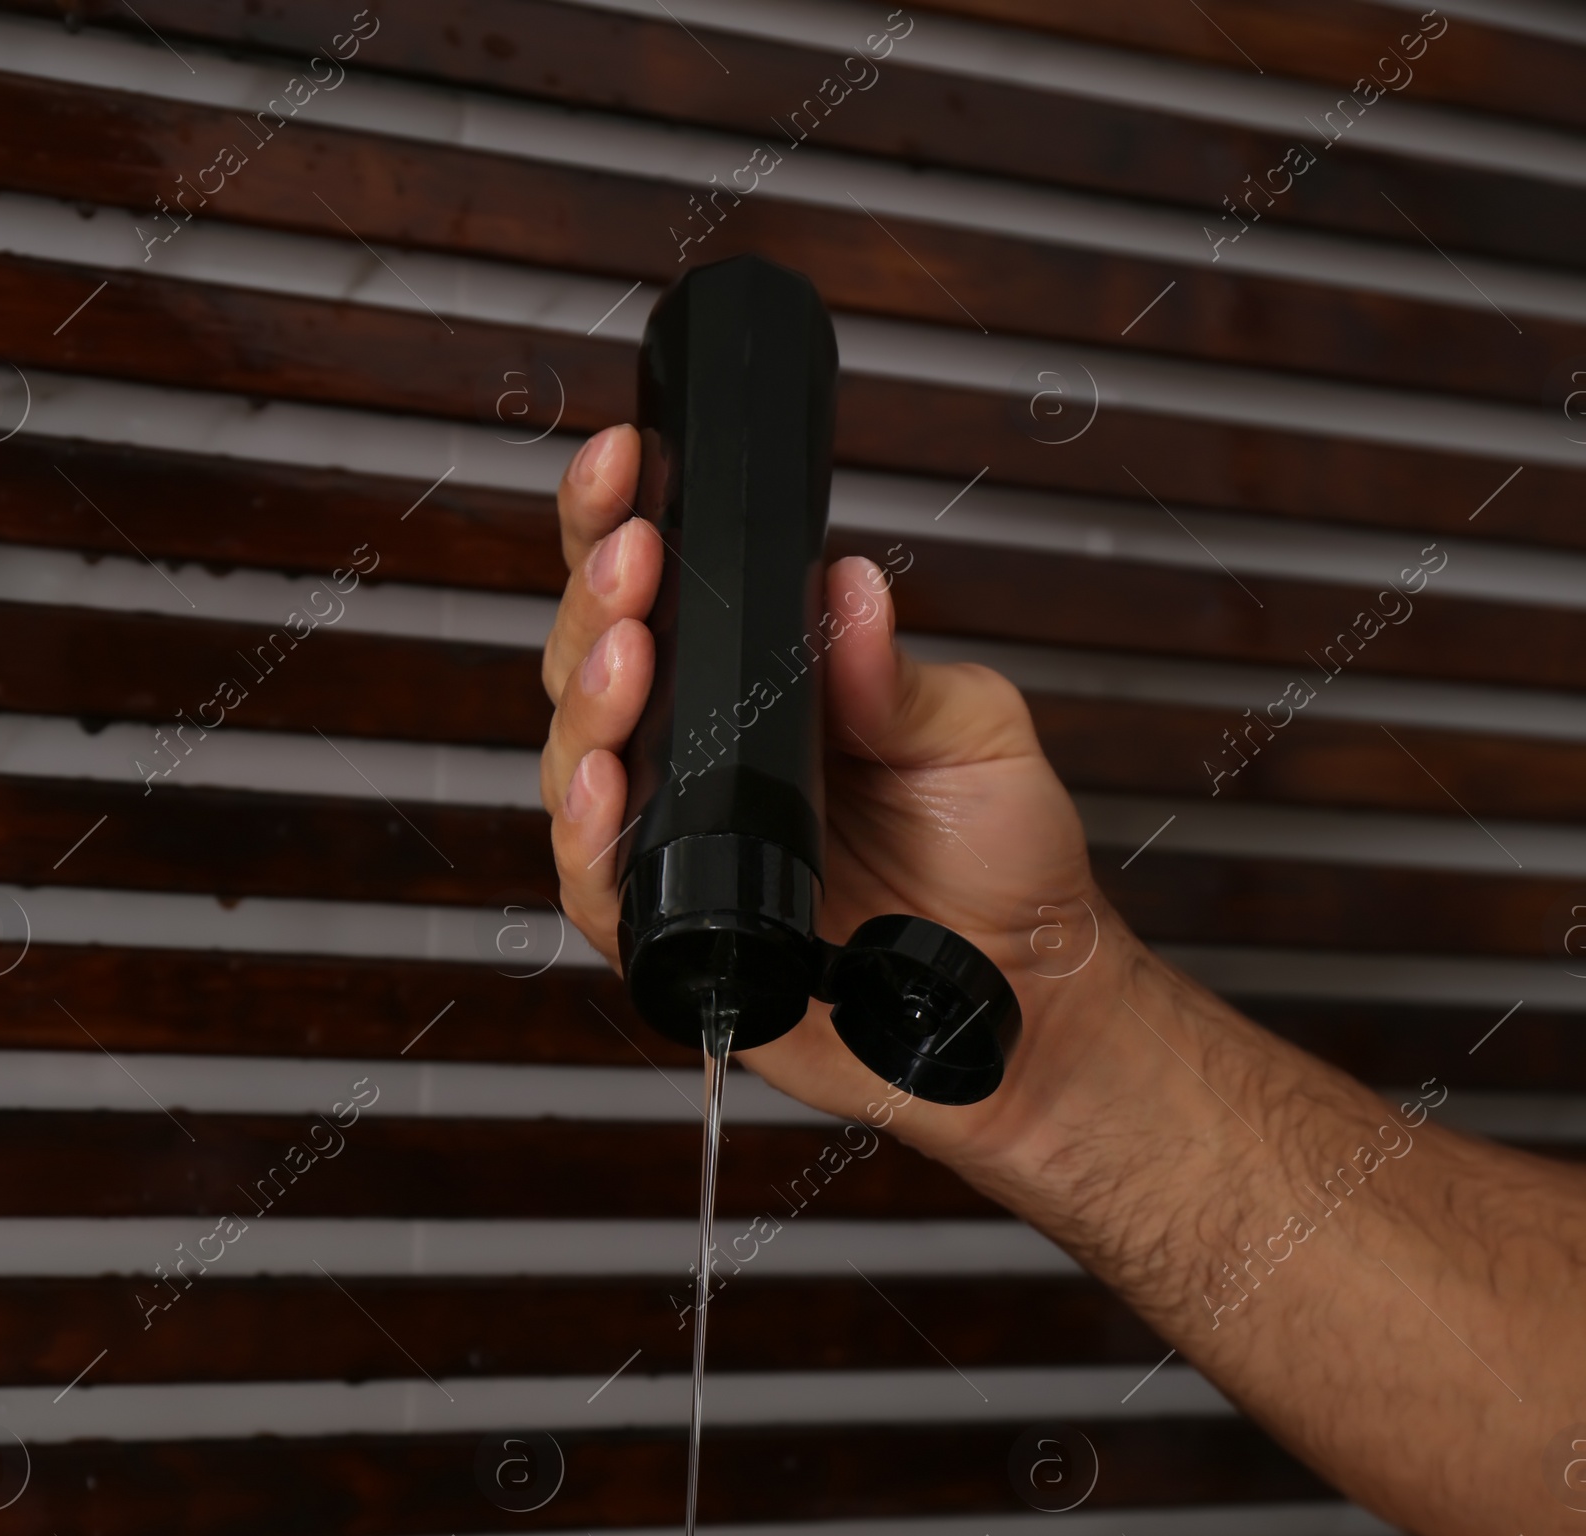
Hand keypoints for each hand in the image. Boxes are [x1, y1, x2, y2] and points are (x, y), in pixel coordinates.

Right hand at [538, 424, 1131, 1172]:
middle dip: (597, 601)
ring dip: (589, 704)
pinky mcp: (678, 939)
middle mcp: (704, 765)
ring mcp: (684, 850)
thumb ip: (903, 675)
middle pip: (594, 665)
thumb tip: (846, 586)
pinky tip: (606, 789)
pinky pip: (600, 887)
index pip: (664, 593)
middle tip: (633, 559)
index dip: (623, 523)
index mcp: (762, 693)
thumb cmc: (1004, 872)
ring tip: (630, 657)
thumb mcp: (975, 737)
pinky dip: (588, 837)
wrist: (1028, 1002)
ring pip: (580, 766)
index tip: (630, 462)